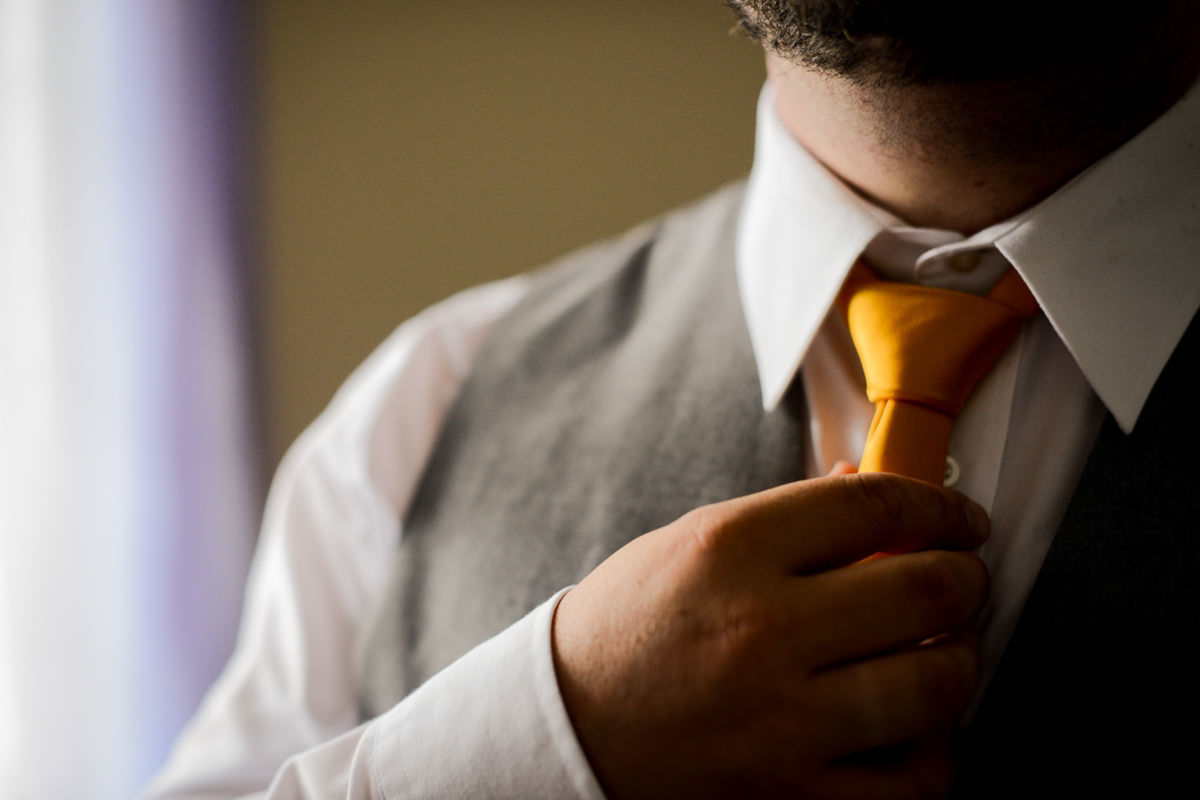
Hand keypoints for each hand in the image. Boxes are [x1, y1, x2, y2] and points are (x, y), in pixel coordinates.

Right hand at [552, 472, 988, 798]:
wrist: (568, 726)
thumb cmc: (631, 625)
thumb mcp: (693, 543)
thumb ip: (790, 518)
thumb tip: (875, 489)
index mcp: (730, 550)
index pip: (877, 506)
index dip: (941, 504)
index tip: (960, 517)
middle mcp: (761, 632)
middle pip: (926, 591)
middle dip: (967, 577)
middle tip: (964, 576)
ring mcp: (780, 723)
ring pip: (937, 686)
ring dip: (960, 658)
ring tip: (942, 647)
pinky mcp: (792, 797)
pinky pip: (915, 780)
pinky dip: (932, 748)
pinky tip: (911, 723)